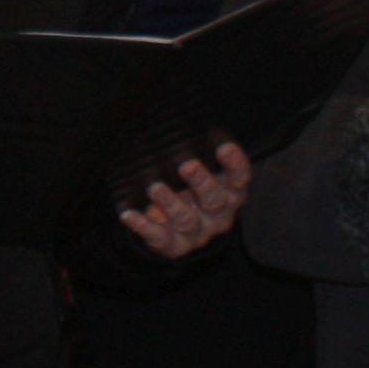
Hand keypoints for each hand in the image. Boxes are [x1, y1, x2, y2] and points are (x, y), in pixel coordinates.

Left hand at [118, 145, 249, 259]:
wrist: (181, 229)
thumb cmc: (191, 188)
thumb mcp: (198, 171)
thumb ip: (193, 151)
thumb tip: (170, 121)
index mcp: (229, 191)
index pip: (239, 177)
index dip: (235, 164)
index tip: (224, 148)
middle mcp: (218, 214)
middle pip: (214, 199)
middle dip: (200, 182)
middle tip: (186, 166)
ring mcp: (198, 232)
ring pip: (187, 220)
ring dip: (171, 204)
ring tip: (155, 188)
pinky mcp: (176, 246)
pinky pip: (160, 237)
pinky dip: (143, 226)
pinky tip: (129, 215)